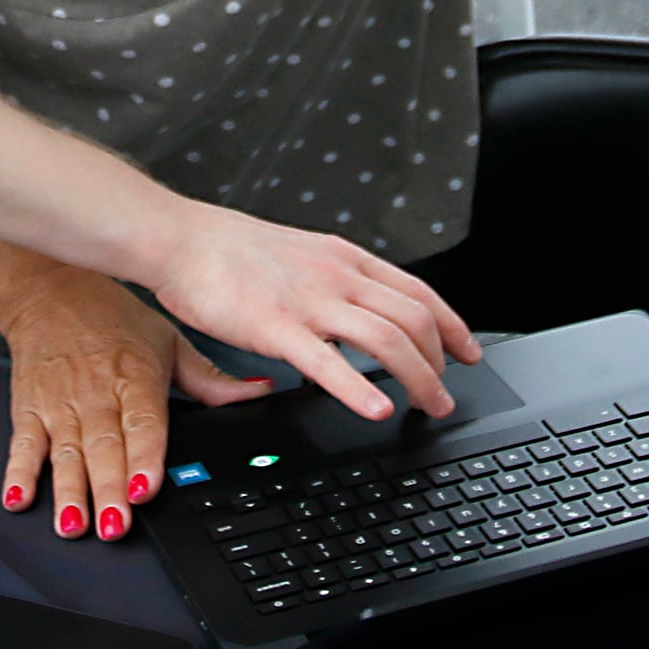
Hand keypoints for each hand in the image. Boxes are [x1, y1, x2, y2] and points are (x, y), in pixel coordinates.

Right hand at [0, 264, 273, 541]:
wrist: (51, 288)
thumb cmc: (111, 317)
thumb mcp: (168, 341)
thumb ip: (211, 380)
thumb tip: (259, 393)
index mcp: (135, 377)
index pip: (143, 423)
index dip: (144, 457)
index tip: (144, 488)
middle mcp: (96, 394)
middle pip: (104, 448)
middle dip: (108, 490)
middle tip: (114, 525)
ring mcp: (60, 404)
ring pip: (65, 454)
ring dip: (68, 492)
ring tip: (74, 525)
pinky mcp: (29, 410)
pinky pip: (23, 445)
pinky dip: (19, 473)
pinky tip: (19, 498)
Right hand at [141, 204, 480, 423]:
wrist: (180, 238)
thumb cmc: (228, 251)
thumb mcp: (299, 255)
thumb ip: (332, 282)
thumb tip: (355, 314)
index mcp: (344, 259)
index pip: (418, 291)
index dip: (452, 324)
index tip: (468, 350)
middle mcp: (337, 276)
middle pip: (414, 318)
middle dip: (442, 362)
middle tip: (447, 393)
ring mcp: (310, 301)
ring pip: (387, 339)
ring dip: (418, 378)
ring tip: (429, 406)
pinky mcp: (277, 327)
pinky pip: (329, 362)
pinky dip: (360, 389)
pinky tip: (376, 410)